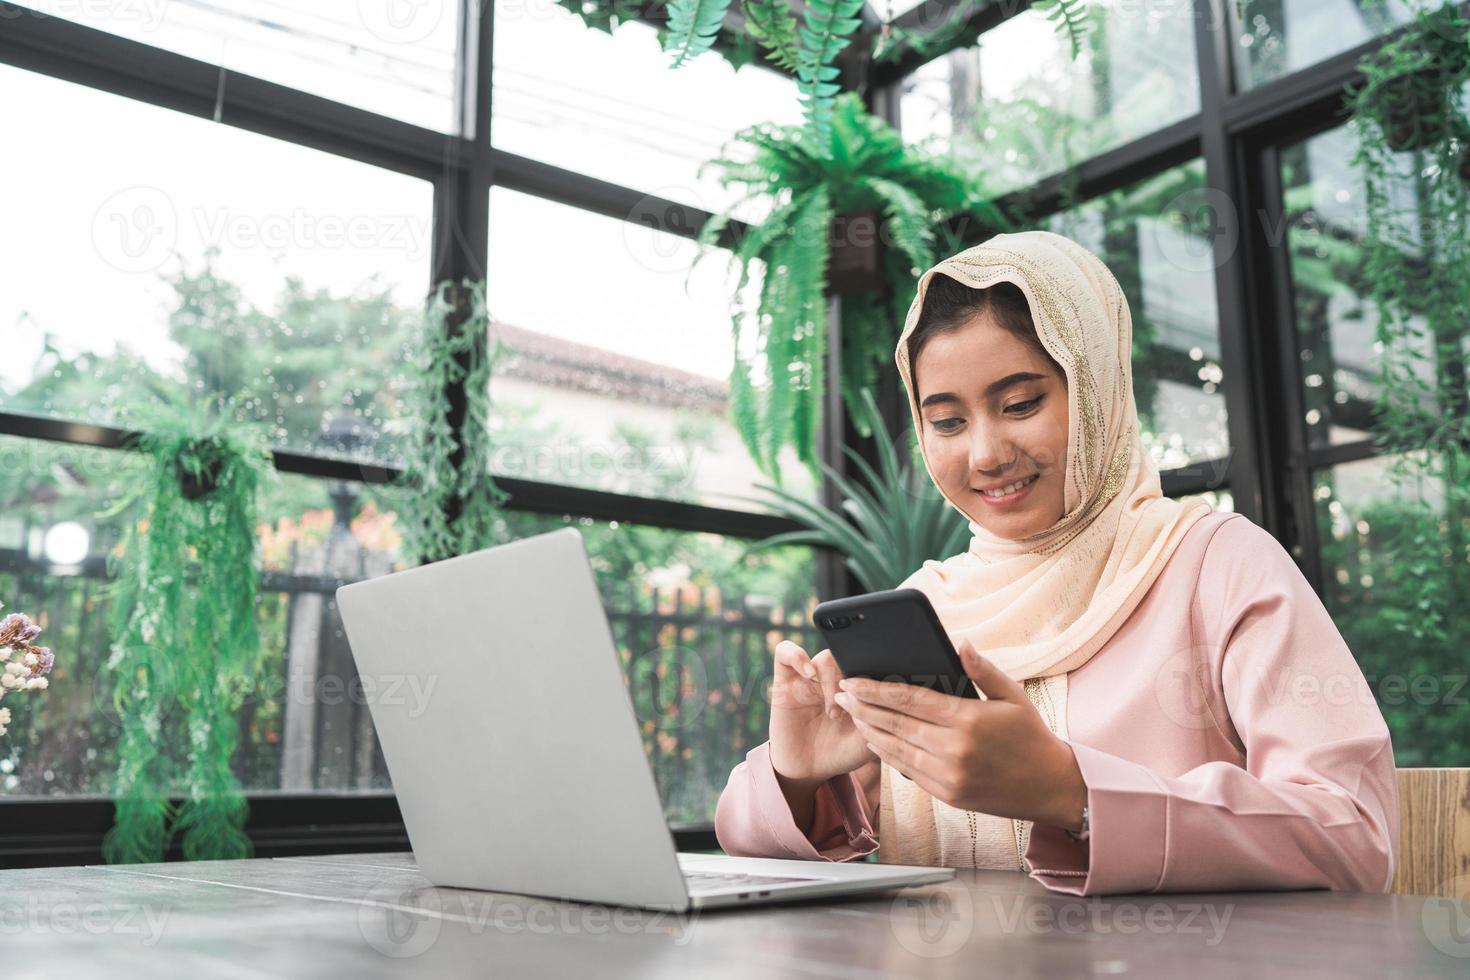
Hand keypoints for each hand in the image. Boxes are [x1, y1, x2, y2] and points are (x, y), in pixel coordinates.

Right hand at [768, 640, 875, 786]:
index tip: (877, 702)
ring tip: (834, 712)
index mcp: (857, 685)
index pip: (870, 662)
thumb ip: (880, 715)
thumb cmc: (843, 753)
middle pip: (850, 657)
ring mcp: (810, 678)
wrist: (811, 771)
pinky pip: (785, 652)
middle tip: (853, 714)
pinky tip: (809, 674)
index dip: (875, 676)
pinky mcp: (785, 682)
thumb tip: (887, 690)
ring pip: (826, 657)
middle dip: (855, 685)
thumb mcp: (870, 738)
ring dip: (833, 682)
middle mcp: (835, 677)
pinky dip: (797, 656)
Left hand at [831, 638, 1086, 830]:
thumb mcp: (1013, 696)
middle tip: (840, 695)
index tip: (852, 681)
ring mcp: (948, 776)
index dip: (875, 690)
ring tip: (851, 715)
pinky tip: (875, 741)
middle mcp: (954, 749)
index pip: (910, 700)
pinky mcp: (947, 795)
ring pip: (896, 750)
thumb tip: (959, 643)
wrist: (1050, 787)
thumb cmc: (1031, 736)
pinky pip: (908, 772)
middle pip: (895, 724)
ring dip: (869, 732)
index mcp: (968, 720)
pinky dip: (888, 755)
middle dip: (863, 708)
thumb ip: (983, 669)